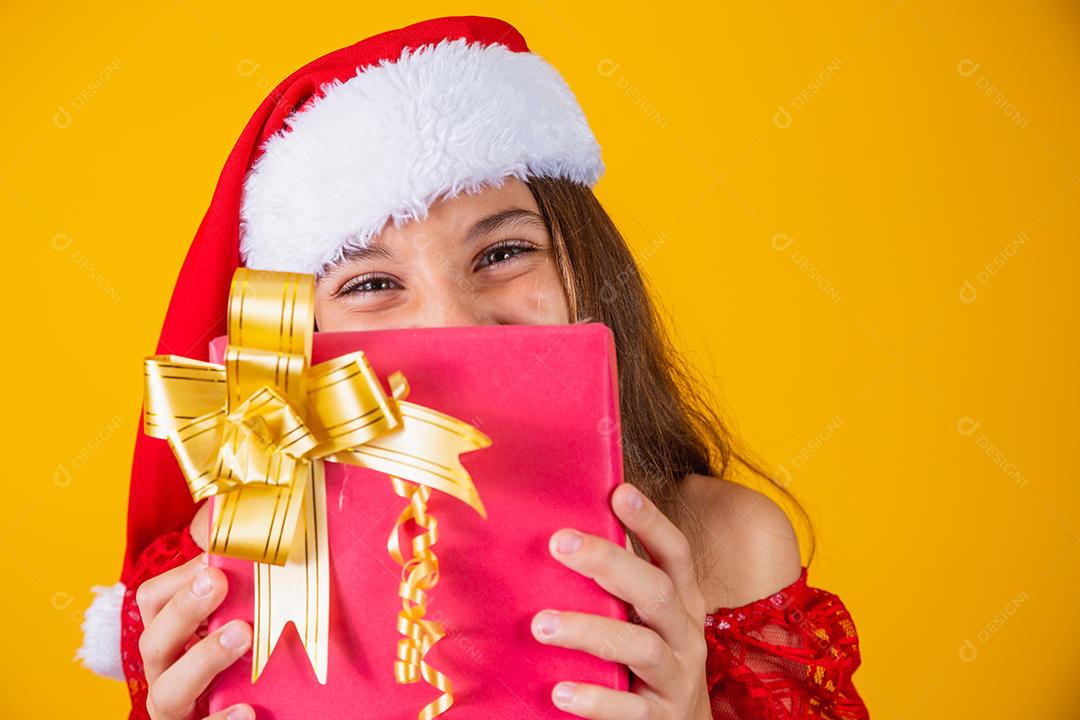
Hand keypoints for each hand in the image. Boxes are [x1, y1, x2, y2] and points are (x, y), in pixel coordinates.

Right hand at [136, 553, 255, 719]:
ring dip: (203, 659)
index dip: (179, 577)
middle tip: (220, 582)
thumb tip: (241, 534)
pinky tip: (246, 710)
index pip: (154, 600)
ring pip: (167, 690)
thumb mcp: (242, 621)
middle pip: (153, 639)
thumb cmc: (250, 661)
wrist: (259, 710)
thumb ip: (240, 585)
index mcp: (172, 636)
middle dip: (184, 608)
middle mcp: (166, 672)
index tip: (213, 560)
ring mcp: (176, 709)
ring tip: (243, 635)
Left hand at [531, 483, 711, 719]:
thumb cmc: (651, 661)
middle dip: (609, 563)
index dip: (651, 522)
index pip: (675, 554)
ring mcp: (676, 679)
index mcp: (682, 603)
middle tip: (559, 543)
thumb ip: (618, 586)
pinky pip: (631, 711)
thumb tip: (563, 535)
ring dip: (590, 631)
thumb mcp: (646, 620)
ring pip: (641, 648)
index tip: (619, 492)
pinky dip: (596, 701)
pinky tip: (560, 692)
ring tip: (541, 624)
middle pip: (657, 591)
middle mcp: (686, 635)